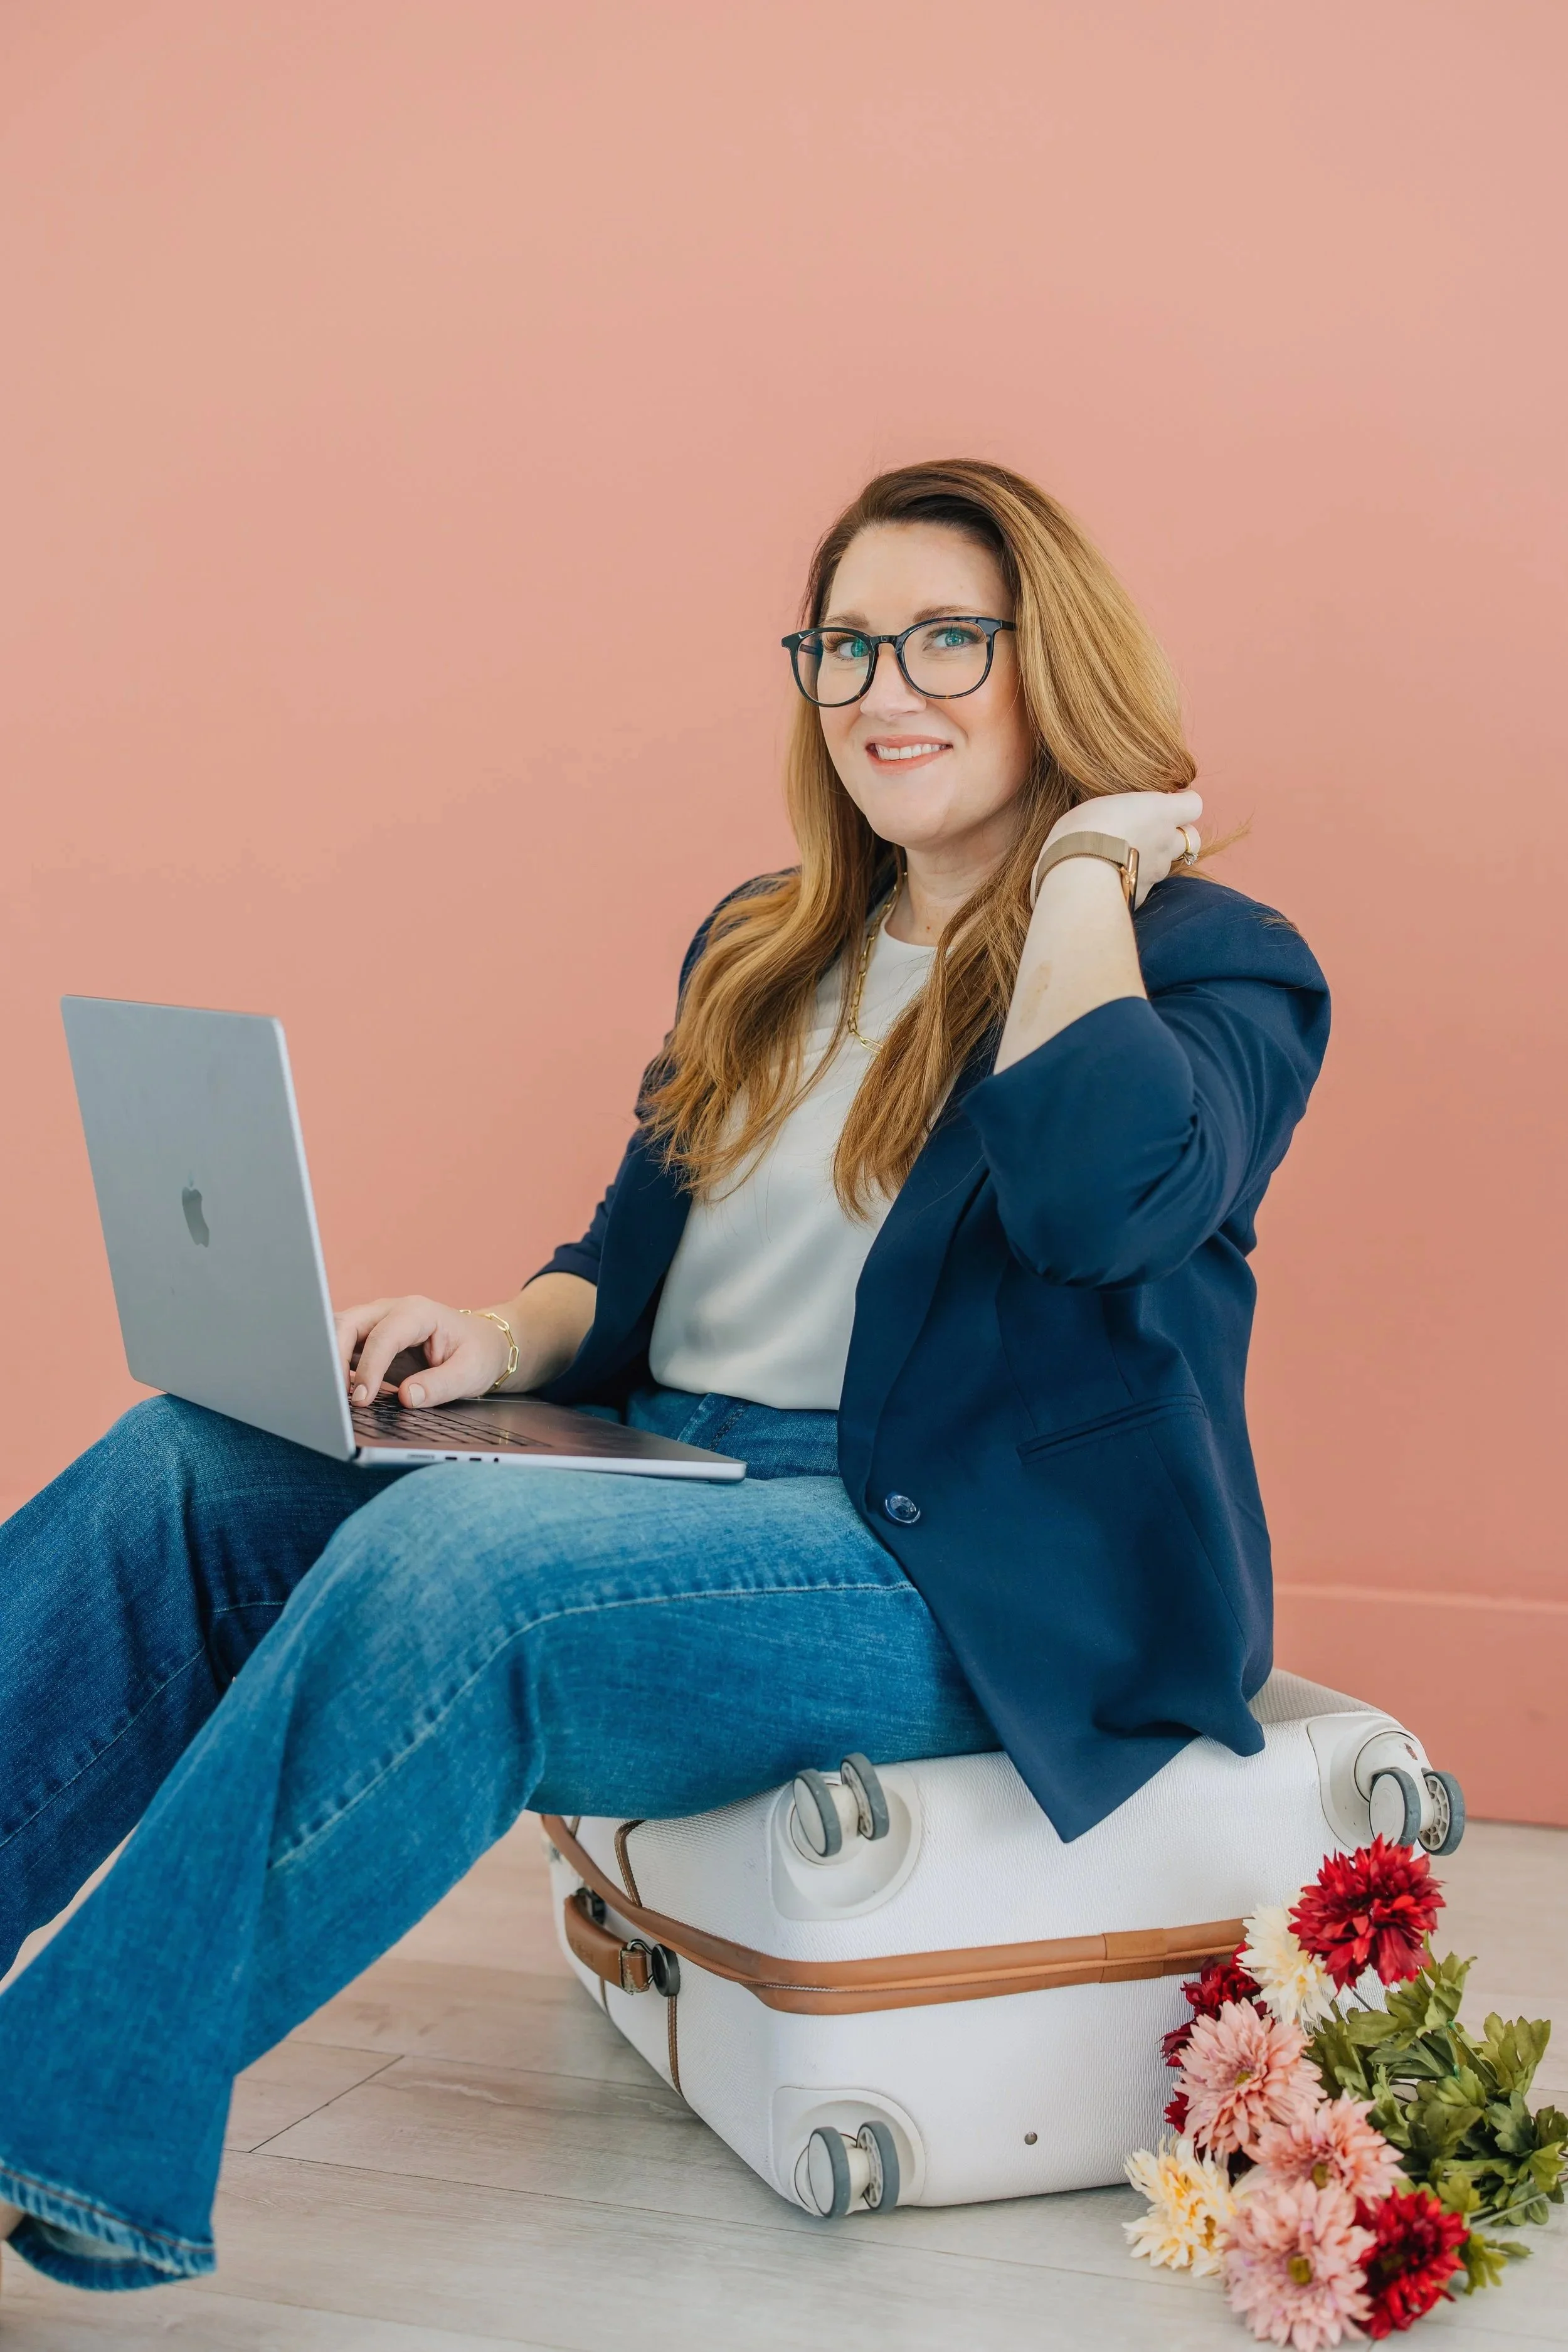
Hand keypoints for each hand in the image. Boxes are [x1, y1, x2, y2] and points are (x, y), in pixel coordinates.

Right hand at [334, 1295, 509, 1409]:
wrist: (482, 1343)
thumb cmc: (477, 1353)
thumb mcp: (470, 1373)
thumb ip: (440, 1386)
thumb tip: (406, 1397)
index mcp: (418, 1313)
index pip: (383, 1336)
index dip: (370, 1368)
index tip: (362, 1398)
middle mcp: (391, 1311)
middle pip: (348, 1323)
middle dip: (335, 1357)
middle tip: (339, 1395)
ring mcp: (377, 1322)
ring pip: (338, 1330)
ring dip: (330, 1359)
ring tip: (335, 1393)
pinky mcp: (369, 1338)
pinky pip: (342, 1346)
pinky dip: (335, 1365)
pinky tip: (340, 1389)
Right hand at [1042, 788, 1202, 909]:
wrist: (1078, 874)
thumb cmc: (1084, 829)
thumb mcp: (1100, 805)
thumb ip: (1119, 811)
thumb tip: (1113, 816)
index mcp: (1160, 811)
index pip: (1193, 804)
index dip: (1183, 803)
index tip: (1167, 802)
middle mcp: (1165, 841)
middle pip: (1191, 839)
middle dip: (1176, 836)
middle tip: (1152, 834)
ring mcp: (1157, 871)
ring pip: (1167, 865)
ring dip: (1152, 861)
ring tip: (1124, 859)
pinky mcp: (1142, 894)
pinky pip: (1144, 886)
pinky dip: (1134, 882)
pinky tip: (1111, 880)